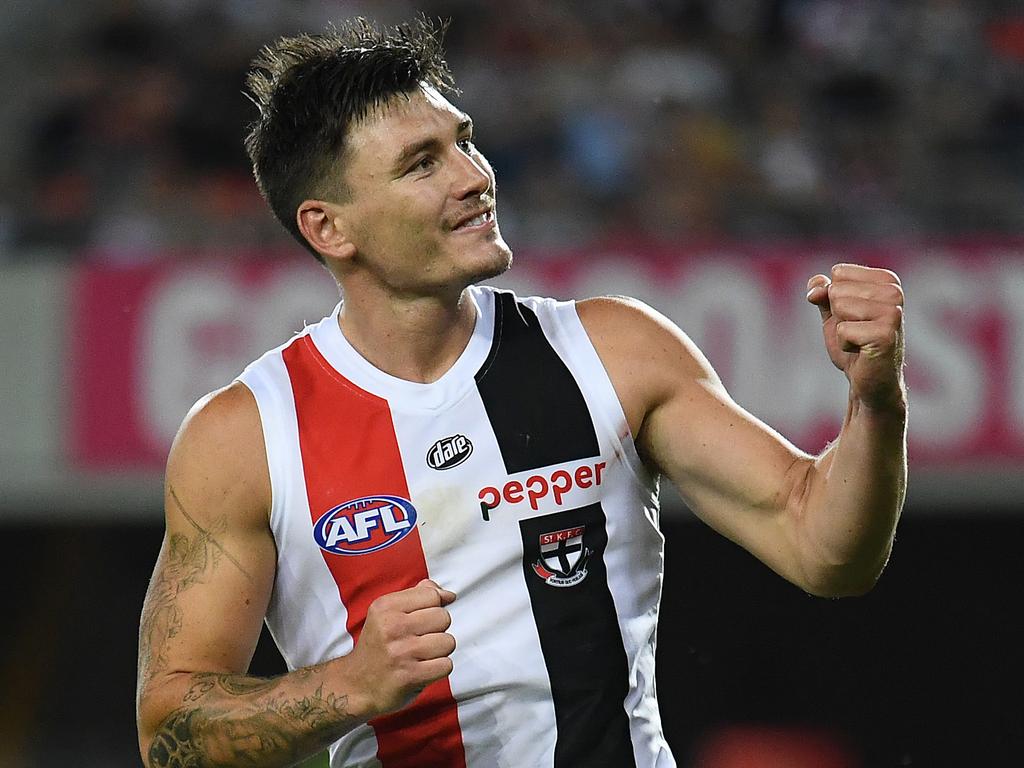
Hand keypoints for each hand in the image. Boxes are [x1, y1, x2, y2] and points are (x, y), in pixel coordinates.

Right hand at [345, 579, 456, 716]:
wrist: (355, 686)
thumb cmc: (377, 648)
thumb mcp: (387, 614)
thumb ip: (417, 597)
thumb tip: (448, 594)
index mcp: (386, 607)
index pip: (432, 595)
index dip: (433, 607)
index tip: (421, 620)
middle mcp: (392, 626)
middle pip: (444, 617)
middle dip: (437, 630)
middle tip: (420, 640)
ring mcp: (401, 652)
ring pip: (448, 642)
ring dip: (440, 651)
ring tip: (422, 655)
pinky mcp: (410, 676)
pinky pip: (446, 665)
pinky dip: (439, 669)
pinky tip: (423, 669)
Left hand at [806, 264, 904, 411]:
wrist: (869, 380)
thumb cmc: (854, 344)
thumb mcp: (833, 313)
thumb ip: (822, 293)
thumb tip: (815, 286)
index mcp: (886, 280)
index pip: (838, 273)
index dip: (834, 298)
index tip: (852, 316)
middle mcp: (894, 292)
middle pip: (837, 290)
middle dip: (837, 315)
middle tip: (856, 332)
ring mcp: (893, 313)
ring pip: (840, 306)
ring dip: (841, 330)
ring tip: (859, 341)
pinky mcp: (885, 334)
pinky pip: (843, 330)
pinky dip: (844, 344)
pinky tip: (861, 351)